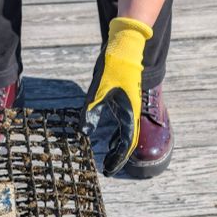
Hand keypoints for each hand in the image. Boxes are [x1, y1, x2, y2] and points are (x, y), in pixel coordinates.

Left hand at [82, 16, 151, 175]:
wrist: (125, 46)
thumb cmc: (113, 66)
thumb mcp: (97, 90)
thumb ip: (91, 111)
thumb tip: (84, 131)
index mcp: (129, 112)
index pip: (126, 143)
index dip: (117, 160)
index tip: (109, 171)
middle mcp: (132, 112)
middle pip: (127, 143)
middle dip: (117, 158)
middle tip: (107, 170)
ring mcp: (130, 107)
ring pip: (126, 134)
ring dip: (118, 148)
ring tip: (108, 159)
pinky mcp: (125, 102)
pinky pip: (123, 125)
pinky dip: (117, 136)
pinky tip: (110, 142)